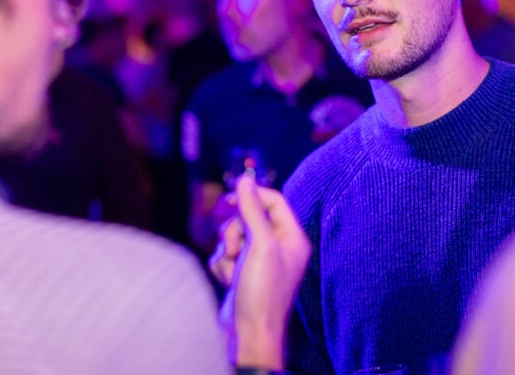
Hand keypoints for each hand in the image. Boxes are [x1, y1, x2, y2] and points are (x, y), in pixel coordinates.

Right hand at [211, 175, 310, 368]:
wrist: (249, 333)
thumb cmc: (262, 291)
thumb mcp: (260, 245)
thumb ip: (252, 210)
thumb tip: (245, 180)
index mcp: (292, 238)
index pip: (274, 201)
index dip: (252, 197)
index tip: (231, 198)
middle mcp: (278, 247)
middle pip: (249, 217)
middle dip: (235, 231)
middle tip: (235, 248)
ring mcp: (260, 260)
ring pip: (233, 235)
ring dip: (226, 249)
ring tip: (232, 269)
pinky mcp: (243, 272)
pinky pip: (225, 254)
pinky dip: (222, 264)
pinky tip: (228, 280)